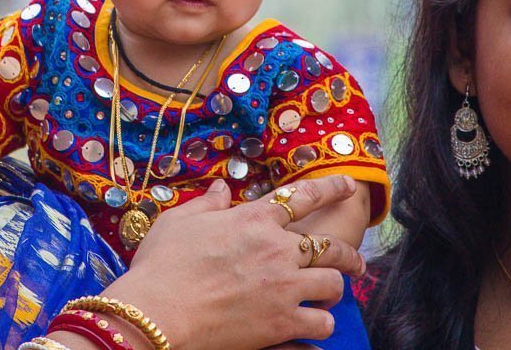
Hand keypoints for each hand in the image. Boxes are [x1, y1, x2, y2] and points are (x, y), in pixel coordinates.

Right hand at [101, 176, 365, 349]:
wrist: (156, 311)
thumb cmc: (161, 265)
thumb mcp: (178, 221)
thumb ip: (207, 204)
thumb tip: (222, 188)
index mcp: (254, 219)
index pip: (303, 197)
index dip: (330, 189)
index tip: (347, 186)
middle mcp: (277, 249)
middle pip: (330, 247)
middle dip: (348, 253)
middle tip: (355, 260)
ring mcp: (283, 287)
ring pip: (332, 285)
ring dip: (333, 290)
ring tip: (329, 296)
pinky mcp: (281, 322)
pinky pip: (321, 323)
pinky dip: (321, 324)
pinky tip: (315, 324)